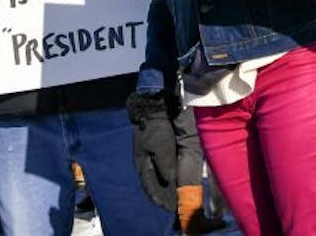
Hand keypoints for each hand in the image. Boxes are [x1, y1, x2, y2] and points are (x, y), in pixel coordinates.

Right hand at [126, 91, 179, 211]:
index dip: (159, 198)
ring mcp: (148, 156)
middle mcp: (144, 163)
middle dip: (163, 195)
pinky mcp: (153, 150)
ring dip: (164, 188)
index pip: (150, 186)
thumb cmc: (156, 126)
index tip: (170, 208)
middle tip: (173, 206)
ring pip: (156, 178)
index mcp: (142, 164)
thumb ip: (165, 163)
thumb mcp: (161, 145)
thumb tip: (170, 179)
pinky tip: (172, 180)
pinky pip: (158, 169)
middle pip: (153, 184)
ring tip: (174, 197)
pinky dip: (165, 177)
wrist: (153, 107)